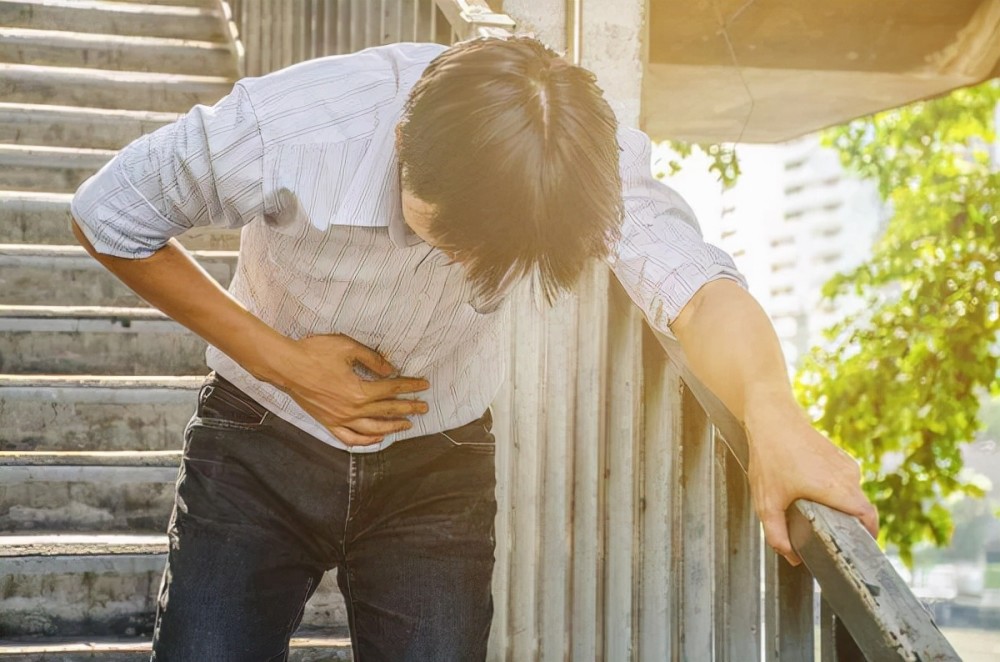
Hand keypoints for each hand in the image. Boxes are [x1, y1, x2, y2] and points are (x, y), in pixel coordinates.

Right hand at [270, 334, 429, 445]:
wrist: (287, 365)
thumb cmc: (316, 353)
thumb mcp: (348, 348)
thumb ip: (372, 360)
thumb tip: (391, 370)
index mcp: (359, 391)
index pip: (391, 390)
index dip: (410, 387)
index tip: (424, 385)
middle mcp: (352, 410)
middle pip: (386, 410)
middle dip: (408, 408)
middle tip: (423, 407)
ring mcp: (339, 419)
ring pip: (372, 429)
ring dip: (392, 427)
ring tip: (406, 425)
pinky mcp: (327, 423)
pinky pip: (349, 438)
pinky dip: (365, 442)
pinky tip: (377, 439)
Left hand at [745, 402, 878, 565]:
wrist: (772, 416)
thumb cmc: (770, 456)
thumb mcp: (767, 502)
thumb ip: (777, 534)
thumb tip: (791, 556)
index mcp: (838, 489)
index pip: (869, 518)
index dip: (868, 536)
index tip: (857, 549)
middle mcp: (848, 476)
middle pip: (859, 510)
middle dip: (845, 525)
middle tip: (826, 535)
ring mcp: (845, 463)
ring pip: (850, 495)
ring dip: (836, 506)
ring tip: (811, 510)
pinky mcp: (839, 455)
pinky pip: (843, 482)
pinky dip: (832, 491)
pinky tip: (808, 491)